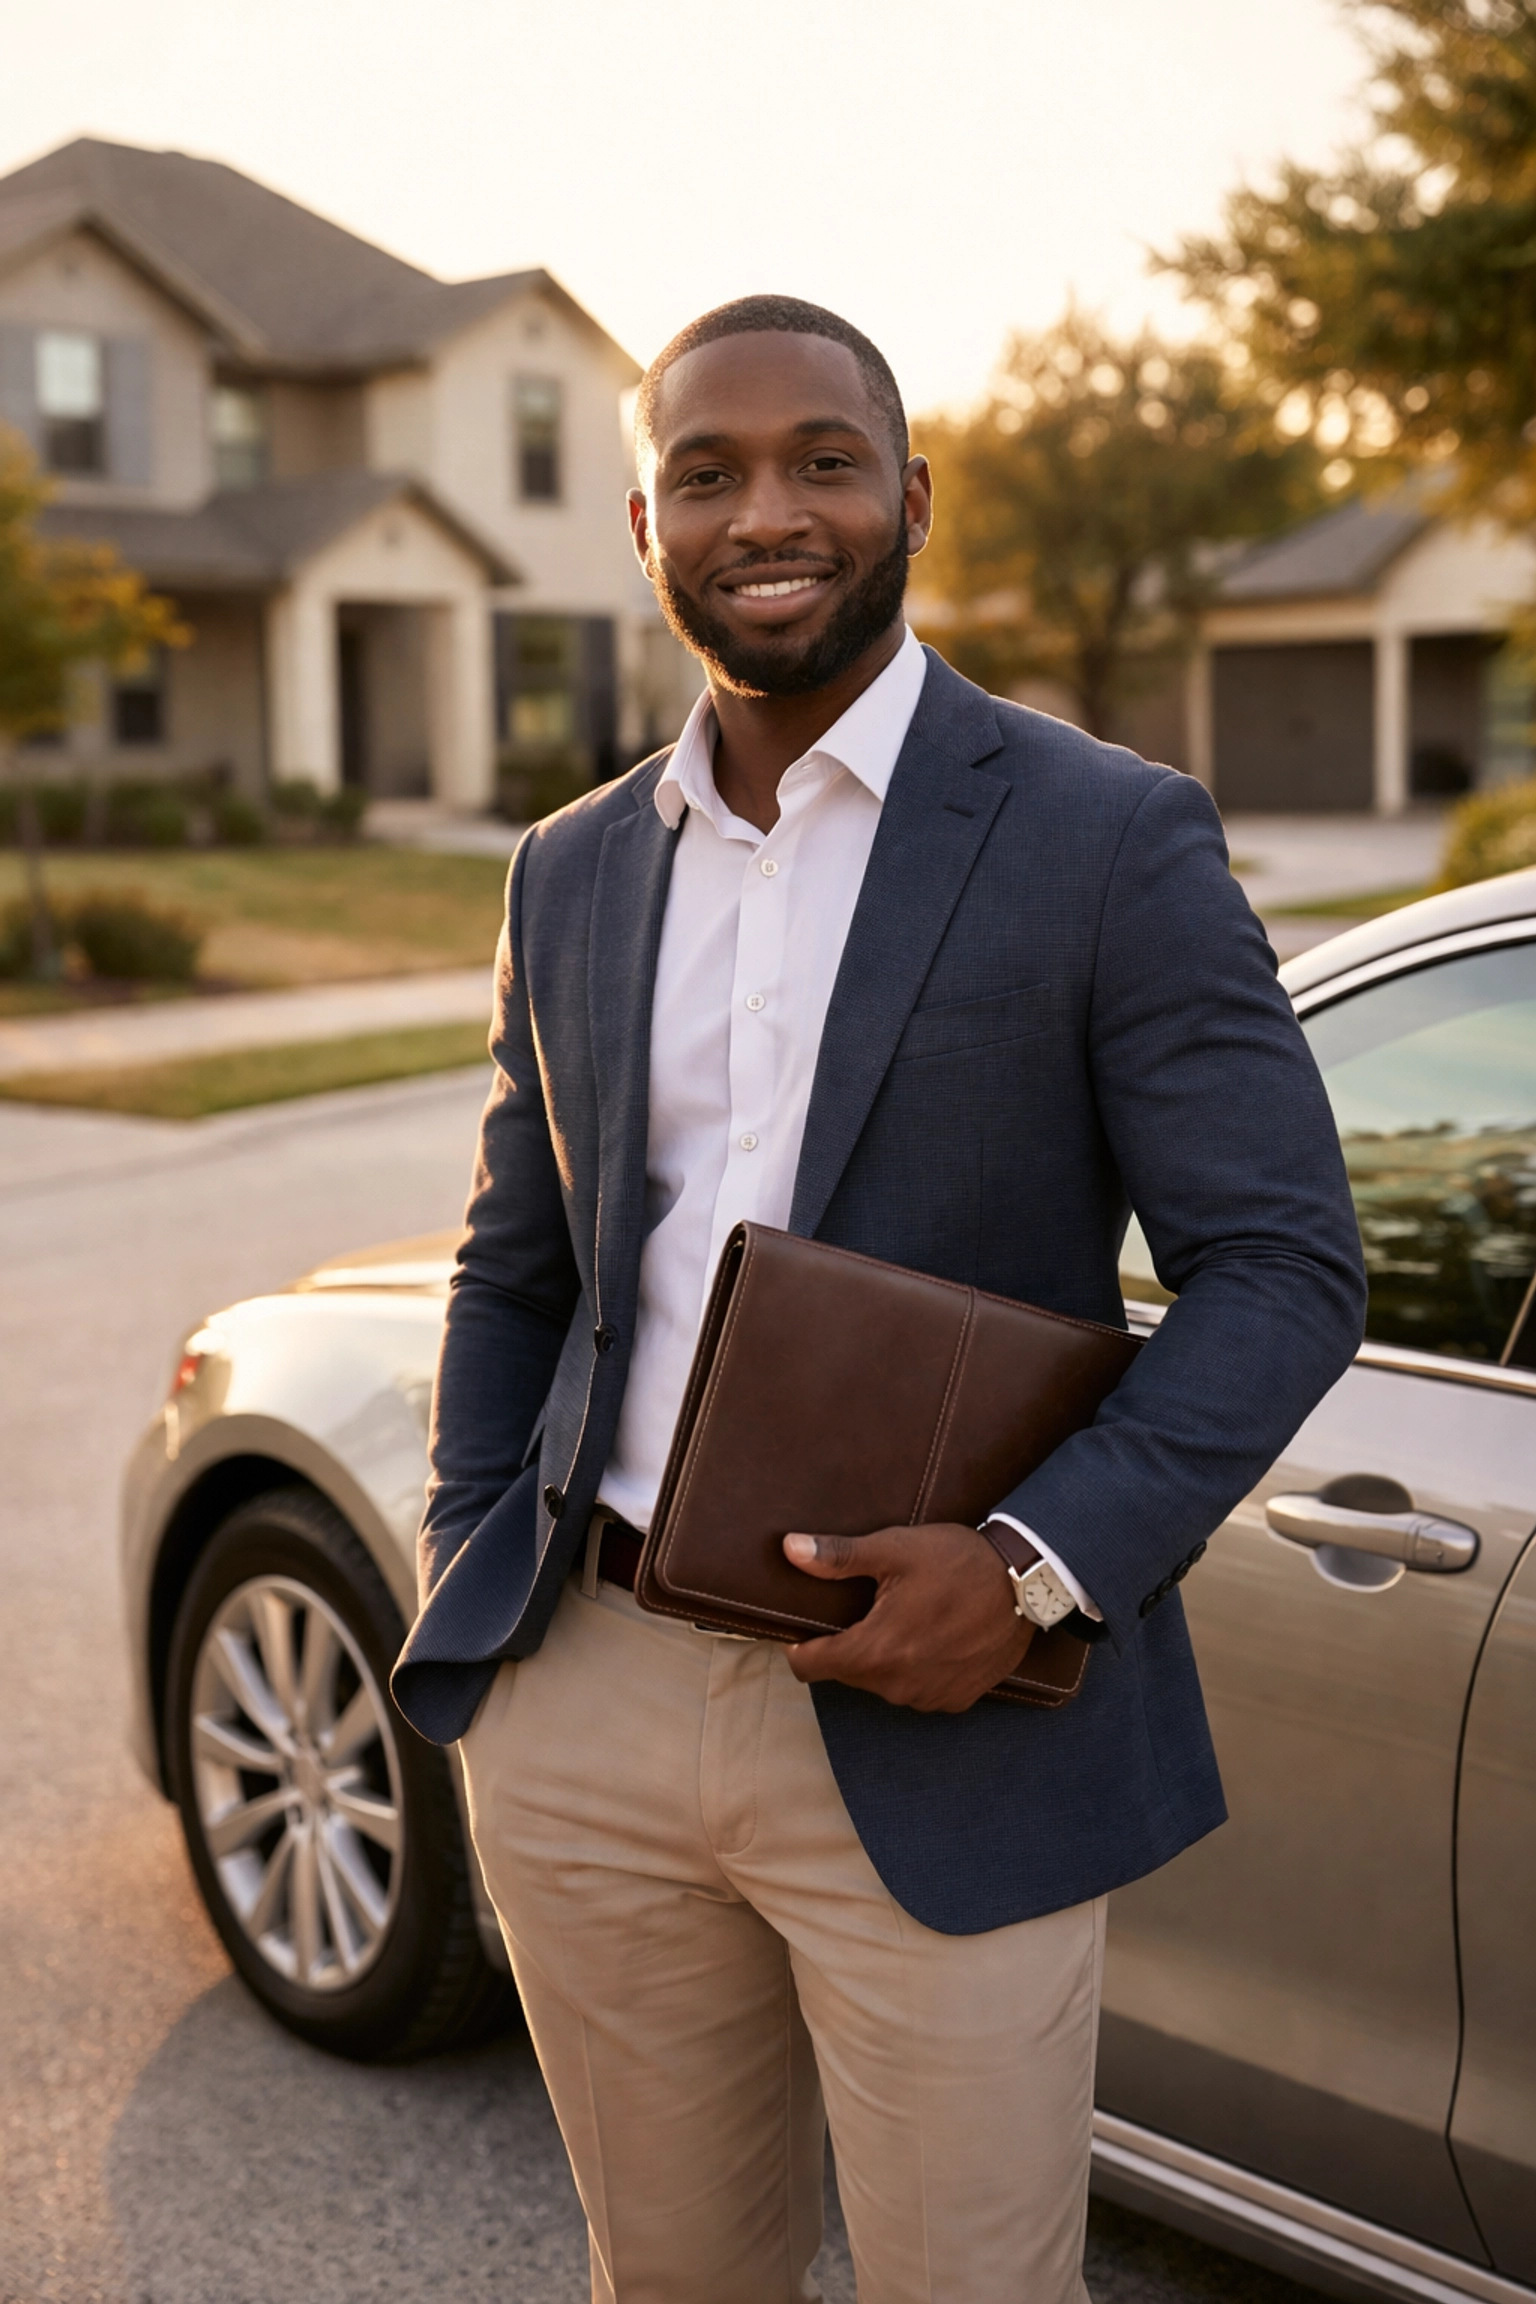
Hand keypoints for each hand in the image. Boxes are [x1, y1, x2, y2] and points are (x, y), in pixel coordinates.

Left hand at [782, 1523, 1034, 1712]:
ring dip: (885, 1659)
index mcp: (875, 1651)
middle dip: (848, 1645)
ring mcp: (929, 1696)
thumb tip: (789, 1549)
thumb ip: (838, 1557)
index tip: (807, 1627)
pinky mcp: (956, 1699)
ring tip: (906, 1620)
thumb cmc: (957, 1561)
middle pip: (846, 1673)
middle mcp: (898, 1685)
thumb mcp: (894, 1550)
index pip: (809, 1667)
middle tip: (868, 1609)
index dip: (801, 1646)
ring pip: (882, 1683)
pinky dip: (917, 1669)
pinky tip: (933, 1638)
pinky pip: (918, 1690)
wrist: (1024, 1582)